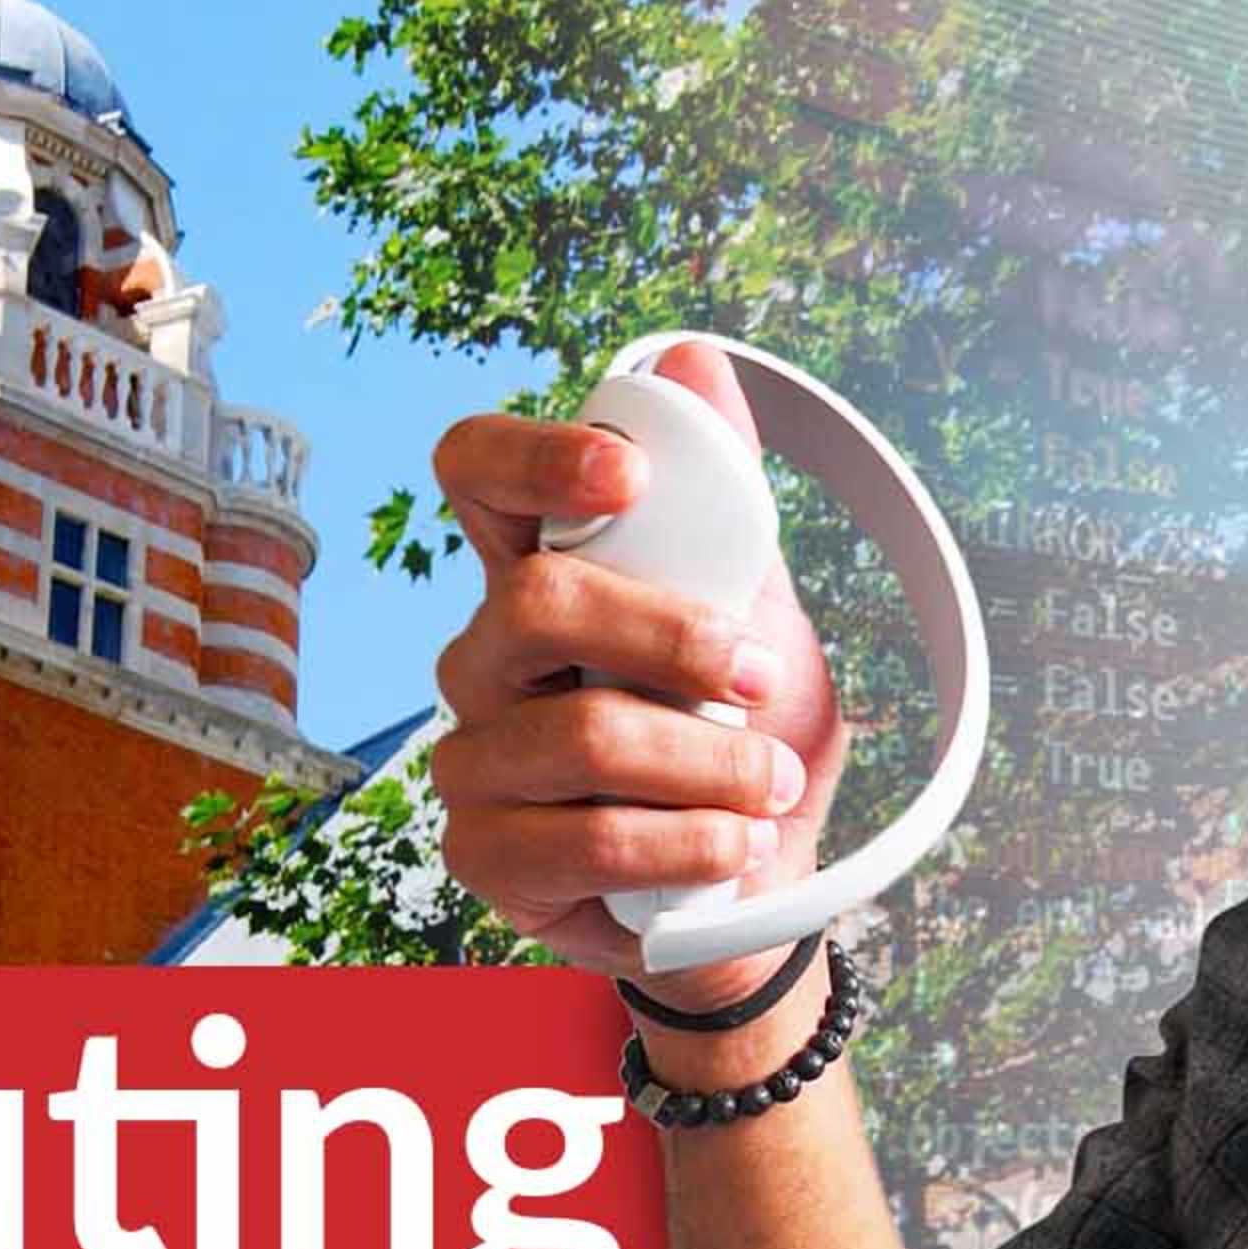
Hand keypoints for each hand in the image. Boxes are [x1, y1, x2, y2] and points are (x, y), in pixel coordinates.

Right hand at [428, 341, 849, 1011]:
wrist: (754, 891)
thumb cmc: (741, 742)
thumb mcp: (760, 617)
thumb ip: (728, 511)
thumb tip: (697, 358)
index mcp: (540, 574)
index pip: (476, 471)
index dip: (536, 456)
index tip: (631, 477)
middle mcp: (487, 657)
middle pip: (536, 603)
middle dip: (673, 638)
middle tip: (757, 677)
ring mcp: (475, 758)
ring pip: (582, 734)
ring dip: (710, 763)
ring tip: (773, 786)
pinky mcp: (486, 857)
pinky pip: (586, 842)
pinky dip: (690, 843)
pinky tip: (734, 846)